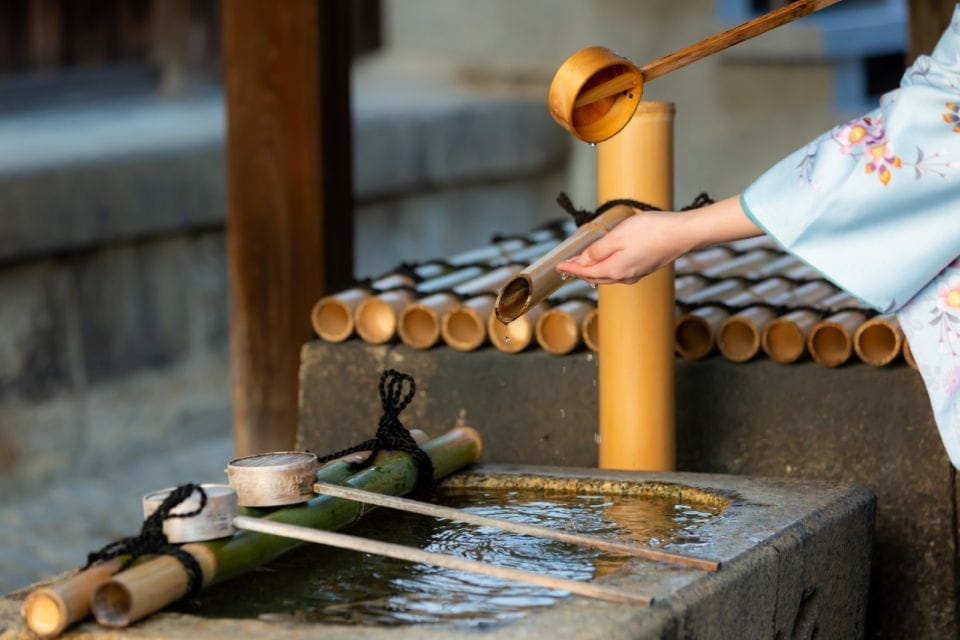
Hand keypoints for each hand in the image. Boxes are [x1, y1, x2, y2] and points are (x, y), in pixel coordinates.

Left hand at [556, 195, 759, 284]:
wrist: (683, 233)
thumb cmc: (652, 231)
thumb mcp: (618, 236)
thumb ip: (598, 250)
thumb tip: (584, 261)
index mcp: (615, 270)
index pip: (585, 272)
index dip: (570, 269)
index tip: (558, 267)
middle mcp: (625, 276)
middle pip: (595, 277)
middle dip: (580, 271)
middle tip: (566, 265)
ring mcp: (636, 274)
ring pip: (608, 275)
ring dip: (594, 269)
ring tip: (583, 263)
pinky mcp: (645, 268)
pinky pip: (619, 271)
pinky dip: (607, 267)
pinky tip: (607, 260)